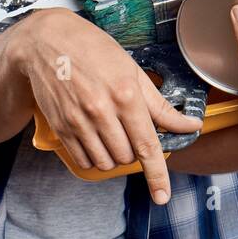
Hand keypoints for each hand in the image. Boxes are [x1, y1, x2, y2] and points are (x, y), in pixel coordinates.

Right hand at [9, 8, 202, 203]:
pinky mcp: (61, 128)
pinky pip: (84, 160)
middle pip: (127, 156)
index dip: (158, 174)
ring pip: (106, 163)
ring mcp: (79, 121)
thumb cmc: (95, 50)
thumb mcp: (133, 70)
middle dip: (135, 150)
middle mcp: (102, 112)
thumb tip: (189, 125)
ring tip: (113, 131)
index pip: (147, 145)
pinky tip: (96, 137)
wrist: (47, 42)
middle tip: (130, 128)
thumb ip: (160, 104)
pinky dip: (95, 156)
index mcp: (126, 95)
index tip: (162, 196)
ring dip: (115, 156)